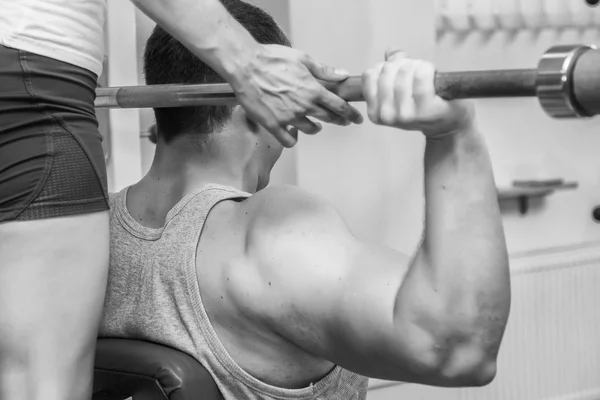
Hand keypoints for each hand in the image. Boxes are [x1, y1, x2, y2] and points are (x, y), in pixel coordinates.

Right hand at [231, 44, 362, 146]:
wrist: (245, 66)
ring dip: (315, 128)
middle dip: (339, 121)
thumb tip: (343, 75)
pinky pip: (288, 141)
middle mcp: (304, 105)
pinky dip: (292, 139)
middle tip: (342, 121)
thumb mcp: (302, 59)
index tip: (357, 118)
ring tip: (315, 126)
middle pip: (329, 119)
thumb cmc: (271, 59)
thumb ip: (324, 70)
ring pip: (310, 130)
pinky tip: (292, 134)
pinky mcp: (273, 125)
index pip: (339, 106)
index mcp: (313, 89)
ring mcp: (289, 117)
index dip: (351, 114)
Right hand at [362, 49, 474, 138]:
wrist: (447, 123)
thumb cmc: (423, 104)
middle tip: (414, 68)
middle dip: (402, 63)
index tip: (397, 70)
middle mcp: (386, 116)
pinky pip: (421, 75)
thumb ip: (393, 69)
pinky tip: (431, 73)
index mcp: (375, 113)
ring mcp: (405, 114)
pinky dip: (427, 67)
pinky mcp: (425, 109)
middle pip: (387, 71)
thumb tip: (390, 51)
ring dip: (416, 64)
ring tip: (423, 71)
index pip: (370, 75)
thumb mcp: (400, 90)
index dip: (384, 65)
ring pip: (404, 71)